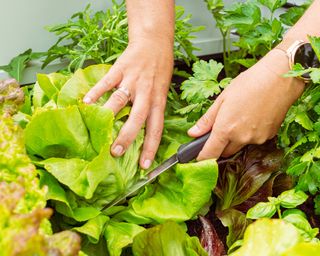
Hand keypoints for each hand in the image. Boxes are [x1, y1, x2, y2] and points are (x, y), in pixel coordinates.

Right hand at [84, 38, 172, 168]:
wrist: (155, 42)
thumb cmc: (160, 70)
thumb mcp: (163, 91)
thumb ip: (152, 109)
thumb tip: (141, 133)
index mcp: (158, 101)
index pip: (156, 129)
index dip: (151, 148)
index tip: (144, 166)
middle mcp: (146, 93)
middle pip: (137, 118)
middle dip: (127, 137)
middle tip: (115, 152)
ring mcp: (132, 81)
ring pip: (119, 100)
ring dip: (107, 115)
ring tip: (97, 129)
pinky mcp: (120, 69)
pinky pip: (106, 82)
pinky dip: (95, 92)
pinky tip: (86, 103)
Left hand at [188, 49, 304, 159]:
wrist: (280, 78)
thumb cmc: (249, 83)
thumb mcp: (222, 99)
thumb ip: (207, 120)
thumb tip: (193, 133)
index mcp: (225, 129)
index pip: (209, 154)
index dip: (202, 158)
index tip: (198, 156)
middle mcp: (241, 138)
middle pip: (225, 152)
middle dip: (219, 146)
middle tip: (219, 129)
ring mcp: (257, 139)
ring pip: (240, 146)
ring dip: (235, 140)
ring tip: (239, 117)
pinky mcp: (269, 136)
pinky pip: (254, 140)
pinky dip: (249, 134)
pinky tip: (252, 118)